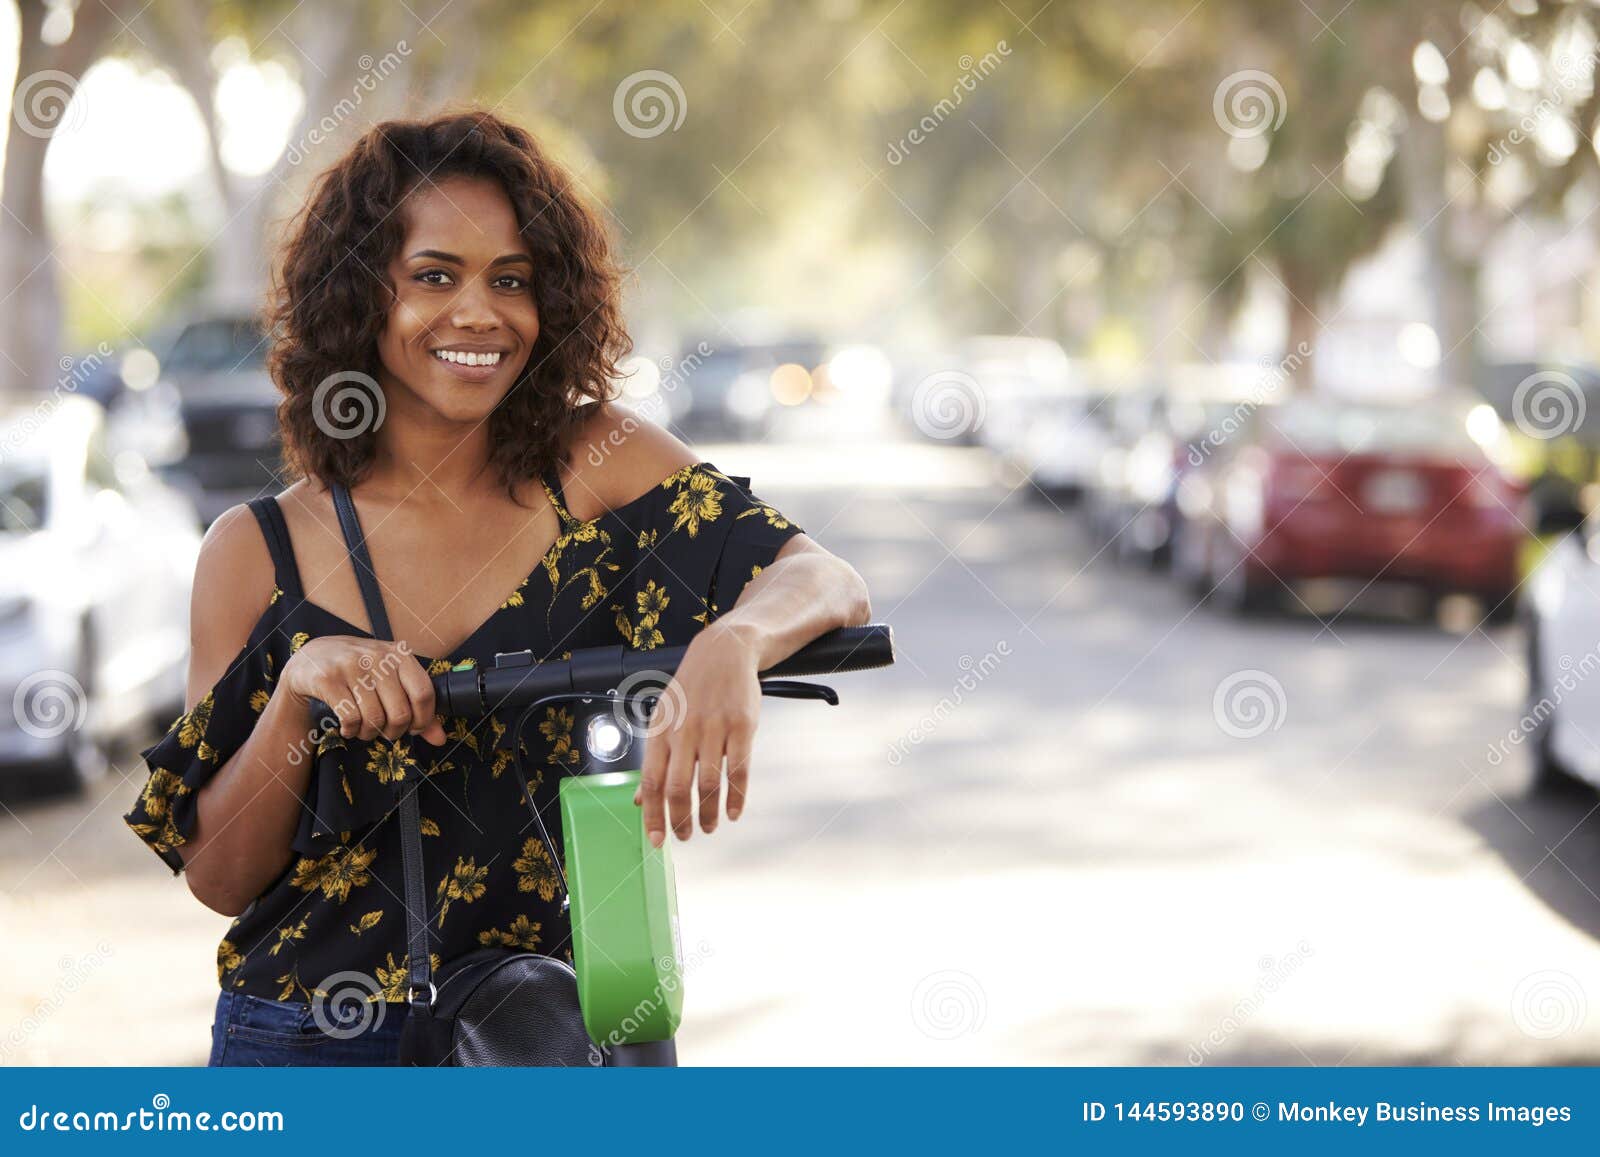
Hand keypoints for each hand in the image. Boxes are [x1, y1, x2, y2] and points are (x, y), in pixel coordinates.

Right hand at [281, 635, 446, 744]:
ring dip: (369, 733)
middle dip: (393, 731)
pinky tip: (348, 726)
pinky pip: (350, 718)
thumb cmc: (358, 671)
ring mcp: (351, 665)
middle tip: (384, 731)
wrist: (310, 659)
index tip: (413, 728)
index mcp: (399, 654)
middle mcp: (377, 656)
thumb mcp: (390, 680)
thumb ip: (417, 707)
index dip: (422, 719)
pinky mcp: (328, 678)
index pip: (424, 693)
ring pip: (374, 718)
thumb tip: (440, 738)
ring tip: (363, 728)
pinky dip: (351, 731)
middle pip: (400, 712)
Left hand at [634, 622, 761, 845]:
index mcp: (660, 731)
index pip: (651, 782)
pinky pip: (739, 770)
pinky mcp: (742, 726)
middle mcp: (684, 731)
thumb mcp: (664, 718)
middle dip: (681, 820)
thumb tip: (640, 799)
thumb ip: (654, 760)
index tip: (657, 840)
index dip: (653, 815)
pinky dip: (736, 797)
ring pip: (710, 783)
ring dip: (710, 813)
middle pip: (679, 788)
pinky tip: (734, 812)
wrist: (725, 651)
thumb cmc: (692, 689)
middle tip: (686, 836)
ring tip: (710, 826)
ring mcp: (714, 728)